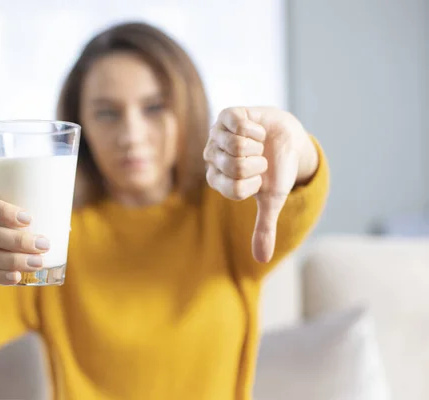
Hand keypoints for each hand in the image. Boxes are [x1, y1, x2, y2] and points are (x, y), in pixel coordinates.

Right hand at [0, 193, 49, 298]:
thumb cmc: (2, 218)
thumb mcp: (8, 208)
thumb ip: (29, 210)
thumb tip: (65, 226)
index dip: (4, 211)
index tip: (29, 219)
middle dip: (17, 241)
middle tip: (43, 245)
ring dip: (14, 260)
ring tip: (38, 262)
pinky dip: (2, 276)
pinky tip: (18, 277)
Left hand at [203, 107, 318, 262]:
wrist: (287, 140)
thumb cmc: (276, 170)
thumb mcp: (271, 200)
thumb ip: (263, 228)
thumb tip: (262, 260)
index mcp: (217, 180)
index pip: (232, 189)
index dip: (253, 183)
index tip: (258, 179)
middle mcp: (212, 158)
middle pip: (234, 166)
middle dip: (257, 164)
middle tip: (260, 160)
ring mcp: (217, 135)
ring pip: (236, 145)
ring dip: (256, 146)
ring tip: (258, 145)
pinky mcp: (227, 116)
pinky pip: (239, 125)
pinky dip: (256, 129)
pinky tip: (257, 130)